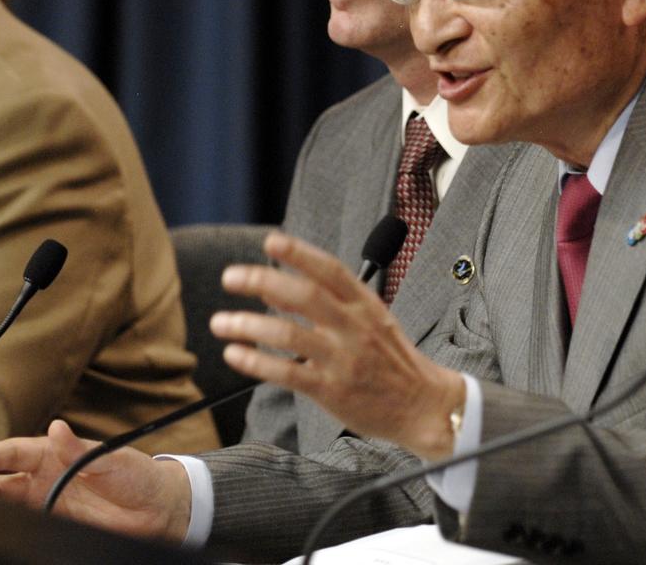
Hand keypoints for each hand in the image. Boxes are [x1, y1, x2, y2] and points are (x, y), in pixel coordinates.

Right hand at [0, 419, 191, 540]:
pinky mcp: (53, 522)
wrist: (157, 508)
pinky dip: (8, 521)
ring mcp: (46, 500)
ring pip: (5, 500)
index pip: (14, 452)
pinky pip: (23, 521)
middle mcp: (45, 476)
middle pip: (0, 479)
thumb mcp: (112, 460)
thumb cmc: (137, 475)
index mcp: (56, 453)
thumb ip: (80, 450)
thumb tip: (57, 428)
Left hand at [212, 230, 465, 458]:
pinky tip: (235, 354)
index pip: (330, 270)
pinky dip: (256, 362)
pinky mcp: (332, 390)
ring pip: (289, 334)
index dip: (299, 253)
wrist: (424, 405)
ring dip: (249, 325)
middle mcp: (355, 327)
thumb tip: (274, 287)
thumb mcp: (372, 321)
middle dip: (263, 281)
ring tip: (221, 322)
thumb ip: (328, 303)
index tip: (271, 241)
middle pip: (305, 295)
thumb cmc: (394, 361)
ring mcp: (343, 359)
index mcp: (366, 305)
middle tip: (231, 277)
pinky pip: (287, 373)